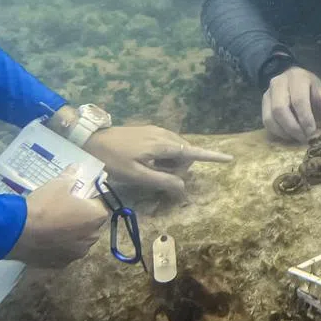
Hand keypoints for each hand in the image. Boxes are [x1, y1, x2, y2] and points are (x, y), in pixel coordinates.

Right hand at [6, 165, 106, 267]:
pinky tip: (45, 240)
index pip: (98, 206)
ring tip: (52, 226)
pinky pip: (64, 253)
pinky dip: (58, 247)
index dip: (86, 201)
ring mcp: (77, 254)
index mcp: (97, 217)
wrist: (17, 231)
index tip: (73, 198)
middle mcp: (92, 238)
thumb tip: (77, 167)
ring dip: (70, 234)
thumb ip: (71, 176)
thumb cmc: (44, 205)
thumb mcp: (58, 184)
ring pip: (78, 241)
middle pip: (90, 225)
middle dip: (80, 219)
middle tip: (61, 211)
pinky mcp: (61, 264)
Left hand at [85, 126, 232, 198]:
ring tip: (150, 172)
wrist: (92, 140)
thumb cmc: (113, 161)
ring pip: (176, 149)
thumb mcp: (137, 176)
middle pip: (185, 154)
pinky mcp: (150, 131)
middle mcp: (164, 135)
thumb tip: (183, 189)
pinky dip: (165, 157)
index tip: (229, 159)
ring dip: (171, 163)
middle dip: (179, 168)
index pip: (193, 152)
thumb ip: (162, 181)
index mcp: (163, 145)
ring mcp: (157, 131)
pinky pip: (167, 145)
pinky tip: (149, 163)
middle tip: (159, 179)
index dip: (211, 157)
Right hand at [263, 66, 320, 142]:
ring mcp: (268, 93)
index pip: (299, 100)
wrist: (293, 81)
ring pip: (270, 117)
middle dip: (293, 128)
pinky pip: (266, 122)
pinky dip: (278, 132)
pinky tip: (290, 136)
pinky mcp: (263, 104)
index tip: (312, 133)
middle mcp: (278, 83)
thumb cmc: (311, 90)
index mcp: (297, 78)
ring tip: (298, 139)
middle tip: (305, 139)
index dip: (305, 118)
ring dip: (285, 132)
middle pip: (280, 109)